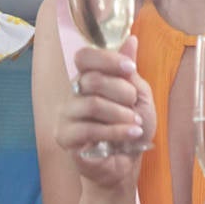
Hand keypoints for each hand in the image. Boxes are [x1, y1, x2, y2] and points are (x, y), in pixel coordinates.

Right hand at [54, 38, 154, 189]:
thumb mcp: (139, 96)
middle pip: (92, 79)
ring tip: (136, 125)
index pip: (85, 57)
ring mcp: (66, 115)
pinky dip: (116, 131)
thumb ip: (130, 71)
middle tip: (134, 105)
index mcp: (89, 79)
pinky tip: (131, 135)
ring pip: (92, 104)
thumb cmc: (131, 128)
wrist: (126, 163)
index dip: (107, 59)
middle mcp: (74, 94)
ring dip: (121, 114)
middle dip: (122, 91)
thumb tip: (131, 39)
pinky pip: (88, 128)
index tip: (130, 69)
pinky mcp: (65, 137)